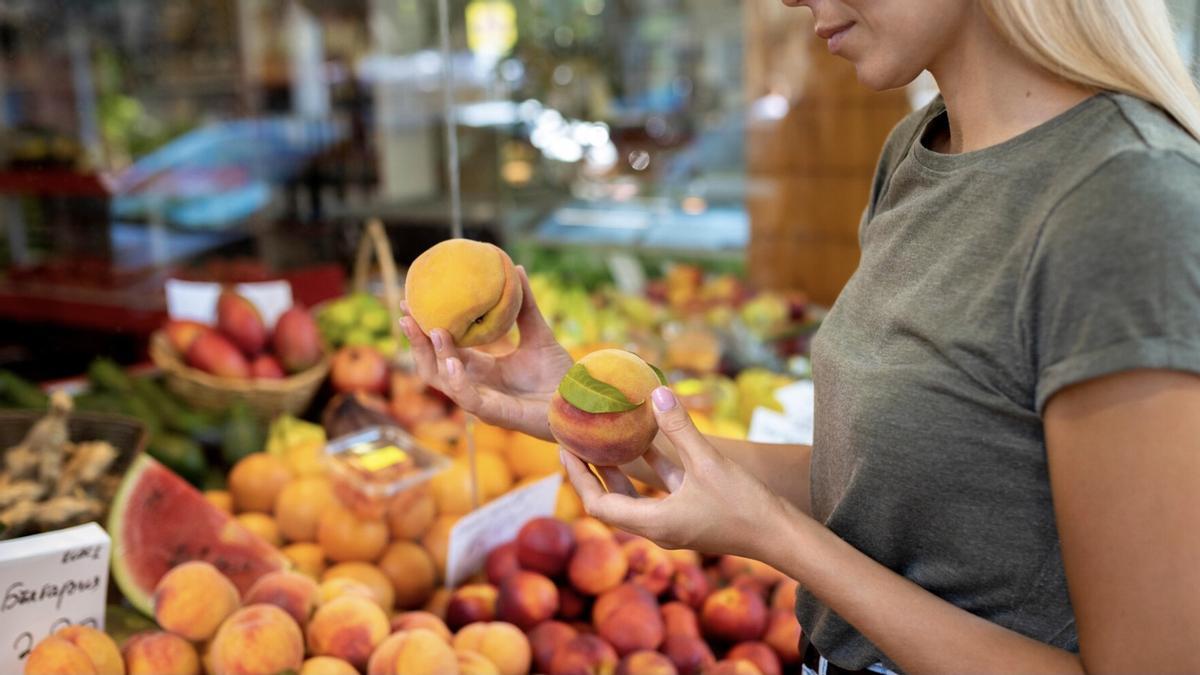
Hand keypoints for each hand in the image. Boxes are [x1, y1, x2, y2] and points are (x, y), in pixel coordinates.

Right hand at [401, 266, 573, 440]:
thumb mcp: (539, 333)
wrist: (579, 401)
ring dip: (433, 357)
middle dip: (416, 343)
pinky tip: (451, 362)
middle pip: (433, 366)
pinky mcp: (494, 414)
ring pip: (444, 382)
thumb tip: (517, 268)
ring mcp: (482, 401)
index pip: (444, 348)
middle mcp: (476, 385)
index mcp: (482, 368)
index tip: (411, 303)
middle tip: (406, 314)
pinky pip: (468, 399)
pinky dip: (456, 381)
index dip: (425, 328)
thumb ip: (525, 306)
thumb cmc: (558, 375)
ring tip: (432, 331)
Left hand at [561, 386, 794, 559]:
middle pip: (610, 501)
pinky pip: (659, 493)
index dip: (579, 476)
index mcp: (653, 523)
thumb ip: (681, 428)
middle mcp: (657, 528)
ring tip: (601, 440)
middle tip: (574, 441)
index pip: (598, 503)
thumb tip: (656, 392)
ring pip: (634, 497)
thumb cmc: (744, 505)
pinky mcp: (690, 515)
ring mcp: (673, 524)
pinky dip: (649, 470)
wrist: (780, 536)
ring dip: (617, 471)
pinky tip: (646, 442)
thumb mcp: (709, 461)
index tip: (565, 448)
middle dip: (591, 472)